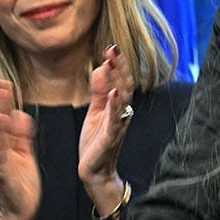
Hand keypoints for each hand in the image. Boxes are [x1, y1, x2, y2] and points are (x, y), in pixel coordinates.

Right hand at [0, 79, 40, 219]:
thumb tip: (19, 114)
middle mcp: (1, 150)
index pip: (6, 120)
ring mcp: (1, 159)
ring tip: (2, 94)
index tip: (5, 84)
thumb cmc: (22, 185)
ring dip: (1, 112)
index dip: (6, 102)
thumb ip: (22, 136)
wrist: (21, 211)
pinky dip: (3, 135)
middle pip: (0, 122)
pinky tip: (4, 121)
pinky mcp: (4, 169)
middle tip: (2, 82)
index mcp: (8, 146)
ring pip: (0, 132)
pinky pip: (3, 149)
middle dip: (2, 102)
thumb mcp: (24, 155)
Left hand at [78, 46, 133, 216]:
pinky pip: (115, 120)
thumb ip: (100, 92)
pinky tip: (114, 93)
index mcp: (117, 107)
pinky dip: (115, 106)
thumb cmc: (96, 141)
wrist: (94, 171)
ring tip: (112, 63)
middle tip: (113, 48)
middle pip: (125, 86)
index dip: (117, 65)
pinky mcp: (110, 138)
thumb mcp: (96, 112)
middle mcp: (122, 114)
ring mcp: (117, 126)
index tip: (111, 47)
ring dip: (118, 80)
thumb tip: (101, 68)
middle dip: (119, 67)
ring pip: (122, 100)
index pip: (120, 81)